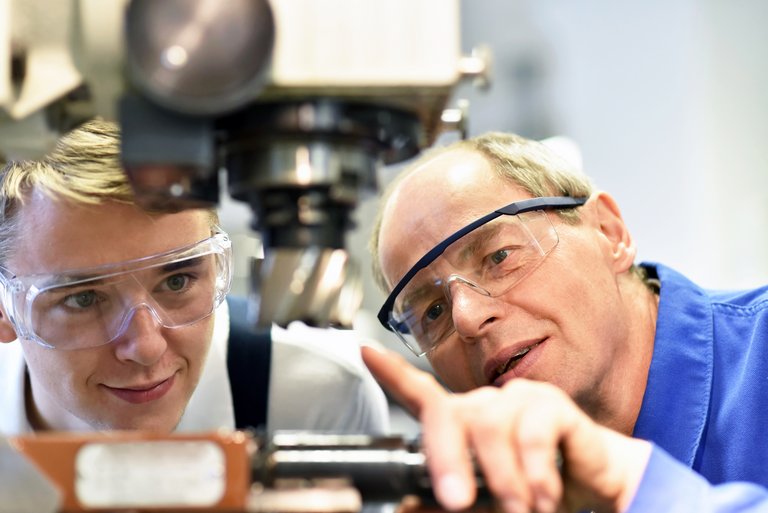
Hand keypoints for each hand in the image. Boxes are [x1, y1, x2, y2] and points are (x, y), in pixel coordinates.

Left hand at [361, 346, 650, 512]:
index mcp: (462, 424)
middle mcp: (485, 405)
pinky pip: (535, 428)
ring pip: (491, 424)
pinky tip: (543, 494)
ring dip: (503, 476)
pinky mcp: (553, 406)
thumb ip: (449, 500)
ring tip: (519, 508)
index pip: (420, 393)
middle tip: (455, 501)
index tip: (365, 352)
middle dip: (447, 459)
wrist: (593, 491)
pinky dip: (535, 468)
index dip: (391, 372)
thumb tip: (406, 509)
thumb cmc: (532, 491)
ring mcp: (518, 400)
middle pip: (449, 413)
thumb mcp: (485, 504)